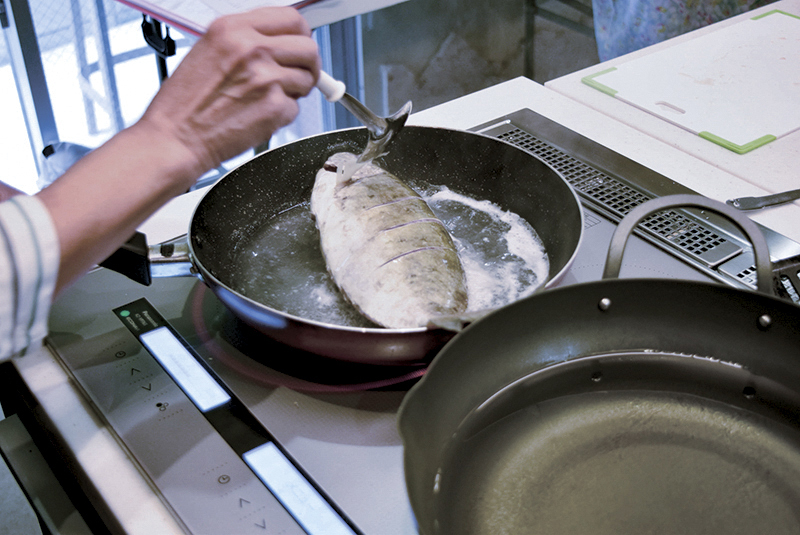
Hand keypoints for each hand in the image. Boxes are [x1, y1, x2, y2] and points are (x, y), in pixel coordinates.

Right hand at [137, 7, 320, 176]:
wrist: (176, 137)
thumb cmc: (186, 103)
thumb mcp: (210, 51)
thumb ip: (247, 41)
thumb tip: (280, 43)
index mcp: (234, 29)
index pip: (291, 18)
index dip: (302, 35)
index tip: (300, 47)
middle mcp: (252, 49)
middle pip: (308, 48)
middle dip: (309, 65)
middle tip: (298, 76)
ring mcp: (266, 78)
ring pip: (306, 80)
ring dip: (294, 92)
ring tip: (267, 98)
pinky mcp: (274, 107)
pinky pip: (295, 108)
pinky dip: (282, 115)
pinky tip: (258, 115)